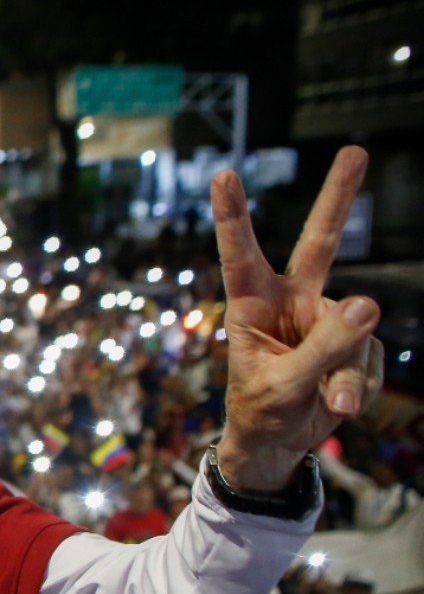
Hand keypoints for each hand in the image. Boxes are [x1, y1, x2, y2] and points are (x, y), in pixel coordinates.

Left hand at [211, 147, 383, 491]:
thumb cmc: (261, 410)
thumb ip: (323, 349)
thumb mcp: (282, 387)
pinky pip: (371, 358)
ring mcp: (327, 319)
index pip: (241, 256)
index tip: (223, 175)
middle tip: (354, 150)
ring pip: (357, 329)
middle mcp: (291, 302)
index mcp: (251, 306)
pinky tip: (339, 404)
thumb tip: (370, 304)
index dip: (234, 217)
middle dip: (338, 198)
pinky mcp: (355, 341)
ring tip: (327, 402)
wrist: (278, 443)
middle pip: (320, 244)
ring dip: (347, 373)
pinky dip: (359, 387)